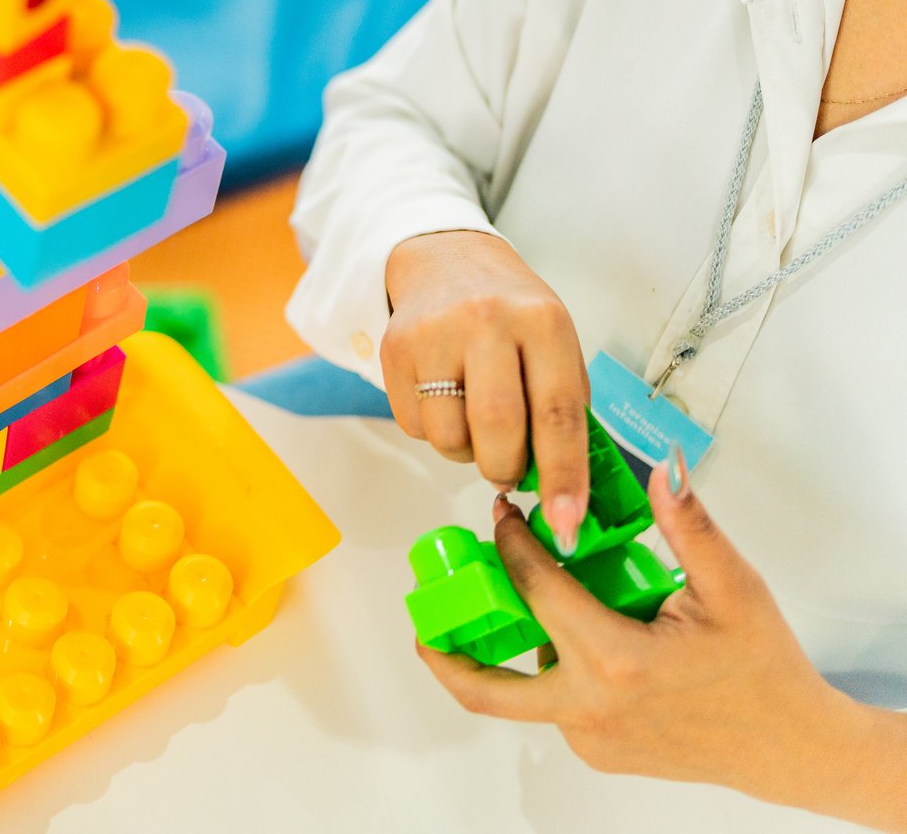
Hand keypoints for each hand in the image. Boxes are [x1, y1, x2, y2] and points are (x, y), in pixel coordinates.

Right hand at [382, 230, 590, 552]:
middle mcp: (486, 322)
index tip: (567, 524)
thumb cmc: (512, 312)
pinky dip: (434, 431)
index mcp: (542, 321)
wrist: (445, 259)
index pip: (557, 413)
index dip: (564, 476)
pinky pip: (413, 425)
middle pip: (497, 428)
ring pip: (449, 435)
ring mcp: (434, 335)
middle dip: (506, 468)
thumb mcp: (554, 341)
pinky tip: (444, 400)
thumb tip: (563, 488)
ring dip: (466, 451)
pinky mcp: (394, 349)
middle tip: (509, 471)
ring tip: (474, 422)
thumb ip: (561, 405)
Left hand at [419, 460, 884, 822]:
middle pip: (487, 686)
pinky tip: (582, 636)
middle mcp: (590, 708)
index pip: (535, 589)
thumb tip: (662, 469)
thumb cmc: (764, 670)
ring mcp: (591, 738)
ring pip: (527, 689)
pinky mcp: (598, 752)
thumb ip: (690, 527)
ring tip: (528, 601)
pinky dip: (557, 669)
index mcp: (615, 661)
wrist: (793, 747)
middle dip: (444, 650)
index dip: (510, 541)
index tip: (499, 512)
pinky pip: (558, 706)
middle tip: (427, 611)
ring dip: (518, 646)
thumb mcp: (733, 589)